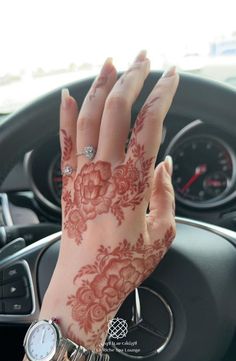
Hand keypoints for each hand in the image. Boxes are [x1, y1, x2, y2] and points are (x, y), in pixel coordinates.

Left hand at [41, 51, 178, 350]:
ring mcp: (82, 174)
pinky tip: (68, 96)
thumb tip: (166, 165)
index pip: (149, 124)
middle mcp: (105, 171)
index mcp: (133, 183)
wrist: (85, 282)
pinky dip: (65, 116)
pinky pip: (63, 142)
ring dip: (99, 86)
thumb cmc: (123, 263)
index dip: (162, 94)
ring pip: (87, 117)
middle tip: (143, 59)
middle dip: (132, 78)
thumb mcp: (161, 233)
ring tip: (109, 64)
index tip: (171, 75)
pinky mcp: (67, 182)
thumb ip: (166, 194)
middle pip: (117, 110)